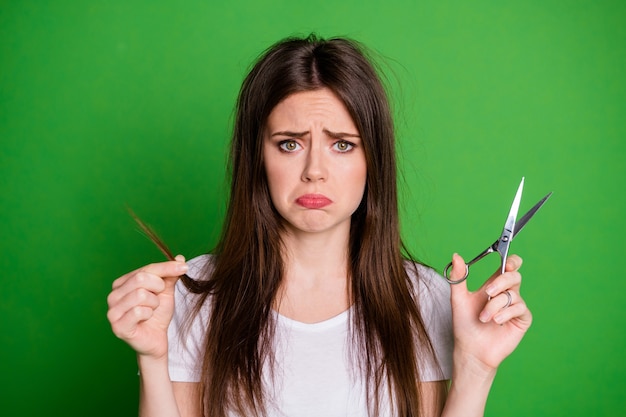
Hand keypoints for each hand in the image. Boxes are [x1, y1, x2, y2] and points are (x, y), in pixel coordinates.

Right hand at [106, 256, 187, 359]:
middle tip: (159, 298)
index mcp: (122, 283)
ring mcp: (113, 311)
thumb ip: (170, 275)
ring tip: (152, 310)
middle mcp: (113, 295)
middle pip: (141, 279)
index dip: (167, 267)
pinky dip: (149, 314)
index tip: (185, 267)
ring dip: (154, 303)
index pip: (147, 269)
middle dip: (158, 288)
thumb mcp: (166, 291)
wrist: (157, 338)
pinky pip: (139, 311)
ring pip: (141, 294)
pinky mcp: (118, 326)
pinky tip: (146, 319)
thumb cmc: (158, 314)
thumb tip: (179, 258)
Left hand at [448, 253, 531, 371]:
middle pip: (513, 276)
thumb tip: (456, 256)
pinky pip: (520, 308)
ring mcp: (515, 307)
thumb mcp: (458, 298)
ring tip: (484, 318)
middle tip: (488, 292)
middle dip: (501, 282)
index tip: (507, 262)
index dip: (512, 261)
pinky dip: (505, 313)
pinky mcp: (522, 320)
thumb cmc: (464, 325)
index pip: (507, 267)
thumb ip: (458, 277)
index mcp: (493, 286)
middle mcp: (506, 294)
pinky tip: (496, 322)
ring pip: (512, 294)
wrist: (470, 349)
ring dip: (495, 306)